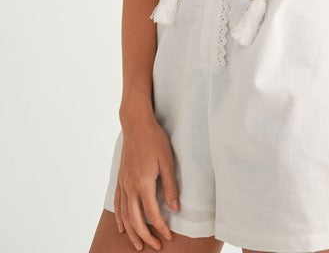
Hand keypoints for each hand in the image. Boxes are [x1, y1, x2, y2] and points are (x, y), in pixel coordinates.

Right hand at [114, 112, 179, 250]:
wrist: (136, 124)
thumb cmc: (154, 139)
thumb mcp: (167, 161)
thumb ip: (170, 186)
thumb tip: (175, 207)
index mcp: (143, 183)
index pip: (152, 214)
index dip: (161, 227)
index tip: (168, 236)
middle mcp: (130, 187)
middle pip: (135, 220)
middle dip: (146, 236)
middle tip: (155, 246)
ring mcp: (123, 183)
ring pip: (124, 215)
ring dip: (131, 232)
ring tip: (138, 244)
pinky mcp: (120, 178)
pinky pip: (117, 203)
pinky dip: (119, 218)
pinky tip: (122, 226)